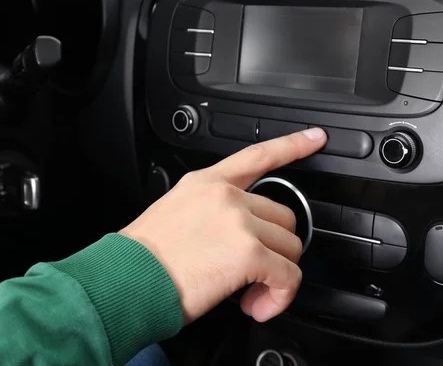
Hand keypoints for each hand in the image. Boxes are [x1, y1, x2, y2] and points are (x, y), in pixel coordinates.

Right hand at [120, 128, 326, 323]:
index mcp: (207, 183)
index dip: (292, 145)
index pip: (258, 156)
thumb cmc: (144, 257)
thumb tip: (234, 234)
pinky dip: (279, 297)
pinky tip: (257, 305)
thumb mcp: (174, 213)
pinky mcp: (249, 253)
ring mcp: (240, 222)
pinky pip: (288, 276)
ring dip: (276, 274)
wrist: (127, 278)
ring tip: (250, 292)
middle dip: (275, 247)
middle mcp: (226, 197)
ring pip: (290, 247)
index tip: (315, 137)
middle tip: (254, 271)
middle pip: (283, 215)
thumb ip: (209, 211)